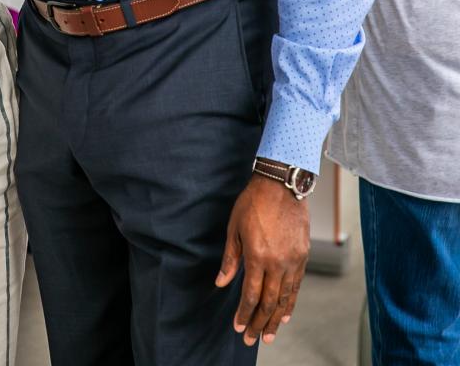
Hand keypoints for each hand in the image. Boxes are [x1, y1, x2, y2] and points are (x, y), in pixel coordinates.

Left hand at [215, 173, 309, 346]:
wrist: (281, 184)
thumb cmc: (253, 202)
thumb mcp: (234, 228)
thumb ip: (230, 259)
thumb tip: (221, 282)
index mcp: (257, 256)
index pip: (251, 294)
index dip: (244, 313)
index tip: (238, 326)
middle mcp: (277, 262)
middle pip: (268, 302)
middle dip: (259, 323)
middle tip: (252, 339)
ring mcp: (293, 260)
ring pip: (285, 297)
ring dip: (275, 319)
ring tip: (269, 335)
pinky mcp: (303, 255)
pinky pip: (297, 285)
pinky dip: (290, 302)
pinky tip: (284, 313)